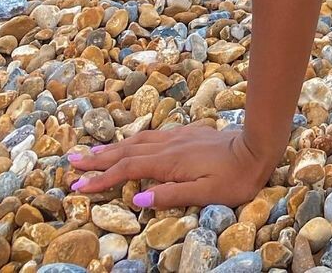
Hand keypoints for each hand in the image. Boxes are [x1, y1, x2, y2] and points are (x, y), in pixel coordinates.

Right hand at [67, 122, 281, 210]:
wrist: (259, 146)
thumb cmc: (235, 177)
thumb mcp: (205, 194)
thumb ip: (171, 195)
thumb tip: (137, 198)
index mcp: (170, 161)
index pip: (128, 169)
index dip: (102, 178)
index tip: (79, 185)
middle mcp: (170, 145)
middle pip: (127, 150)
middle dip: (98, 158)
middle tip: (72, 162)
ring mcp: (179, 137)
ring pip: (138, 140)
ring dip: (113, 146)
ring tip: (92, 151)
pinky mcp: (188, 134)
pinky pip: (152, 136)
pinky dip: (133, 140)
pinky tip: (131, 141)